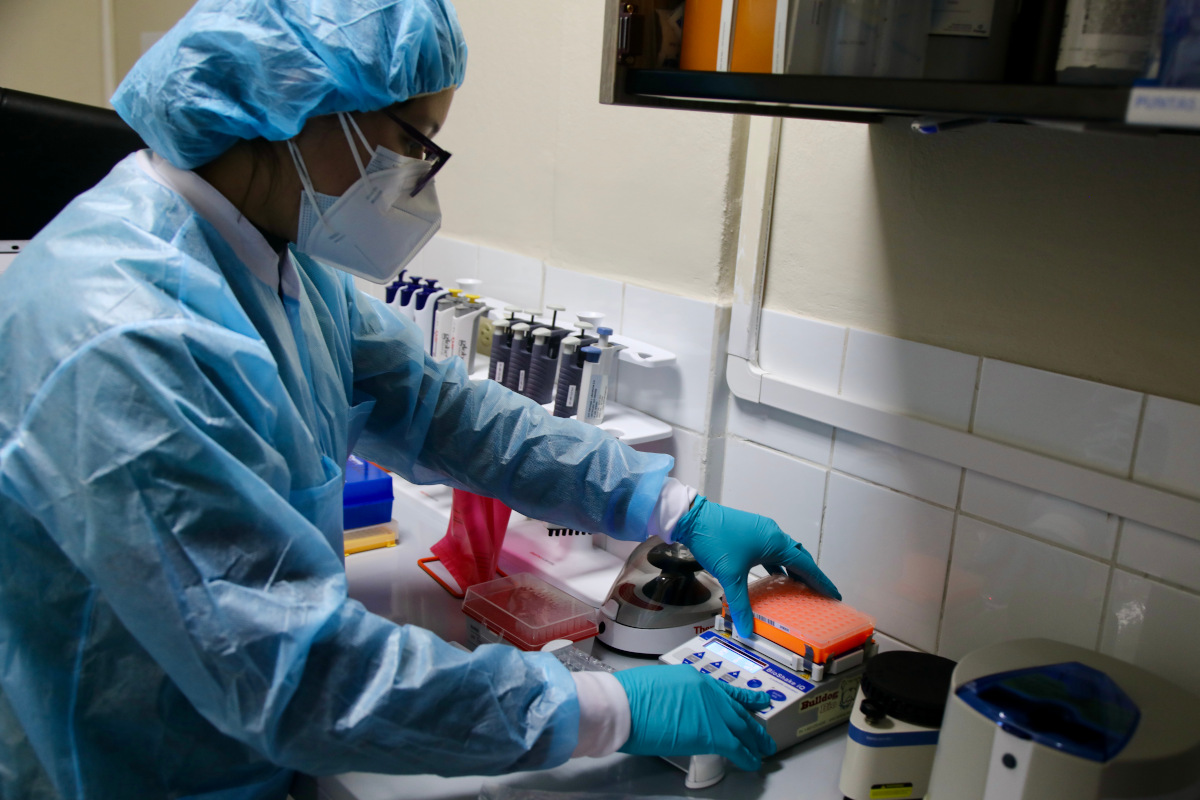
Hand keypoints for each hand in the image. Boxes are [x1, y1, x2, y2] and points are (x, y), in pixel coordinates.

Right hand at [614, 665, 775, 770]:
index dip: (742, 699)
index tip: (754, 701)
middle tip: (762, 732)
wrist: (624, 705)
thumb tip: (679, 710)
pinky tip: (752, 762)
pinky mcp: (711, 734)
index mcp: (694, 677)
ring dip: (754, 740)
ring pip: (742, 728)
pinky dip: (747, 756)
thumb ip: (676, 696)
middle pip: (737, 710)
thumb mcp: (657, 684)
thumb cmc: (629, 696)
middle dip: (752, 724)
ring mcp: (712, 712)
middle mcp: (708, 692)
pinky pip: (736, 747)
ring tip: (763, 749)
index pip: (724, 691)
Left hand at [672, 496, 840, 636]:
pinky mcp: (750, 531)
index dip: (820, 581)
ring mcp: (761, 530)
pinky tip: (773, 574)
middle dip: (810, 575)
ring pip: (785, 551)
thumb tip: (746, 629)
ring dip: (793, 568)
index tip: (833, 594)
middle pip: (799, 556)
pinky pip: (771, 549)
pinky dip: (777, 562)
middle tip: (819, 593)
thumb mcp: (730, 576)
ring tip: (799, 587)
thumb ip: (740, 604)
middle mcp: (772, 534)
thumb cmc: (715, 541)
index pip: (805, 565)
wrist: (693, 518)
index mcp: (775, 542)